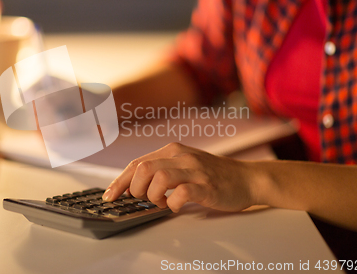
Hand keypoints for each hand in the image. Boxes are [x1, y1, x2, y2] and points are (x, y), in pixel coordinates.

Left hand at [102, 142, 257, 212]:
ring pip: (158, 177)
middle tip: (143, 200)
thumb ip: (161, 170)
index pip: (137, 163)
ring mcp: (194, 170)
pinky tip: (176, 206)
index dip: (119, 181)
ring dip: (153, 196)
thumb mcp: (184, 165)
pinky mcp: (206, 186)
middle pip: (143, 168)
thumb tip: (133, 186)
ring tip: (161, 203)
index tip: (109, 195)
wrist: (247, 178)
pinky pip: (181, 193)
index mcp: (172, 150)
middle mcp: (181, 156)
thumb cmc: (212, 175)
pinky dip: (172, 203)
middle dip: (134, 189)